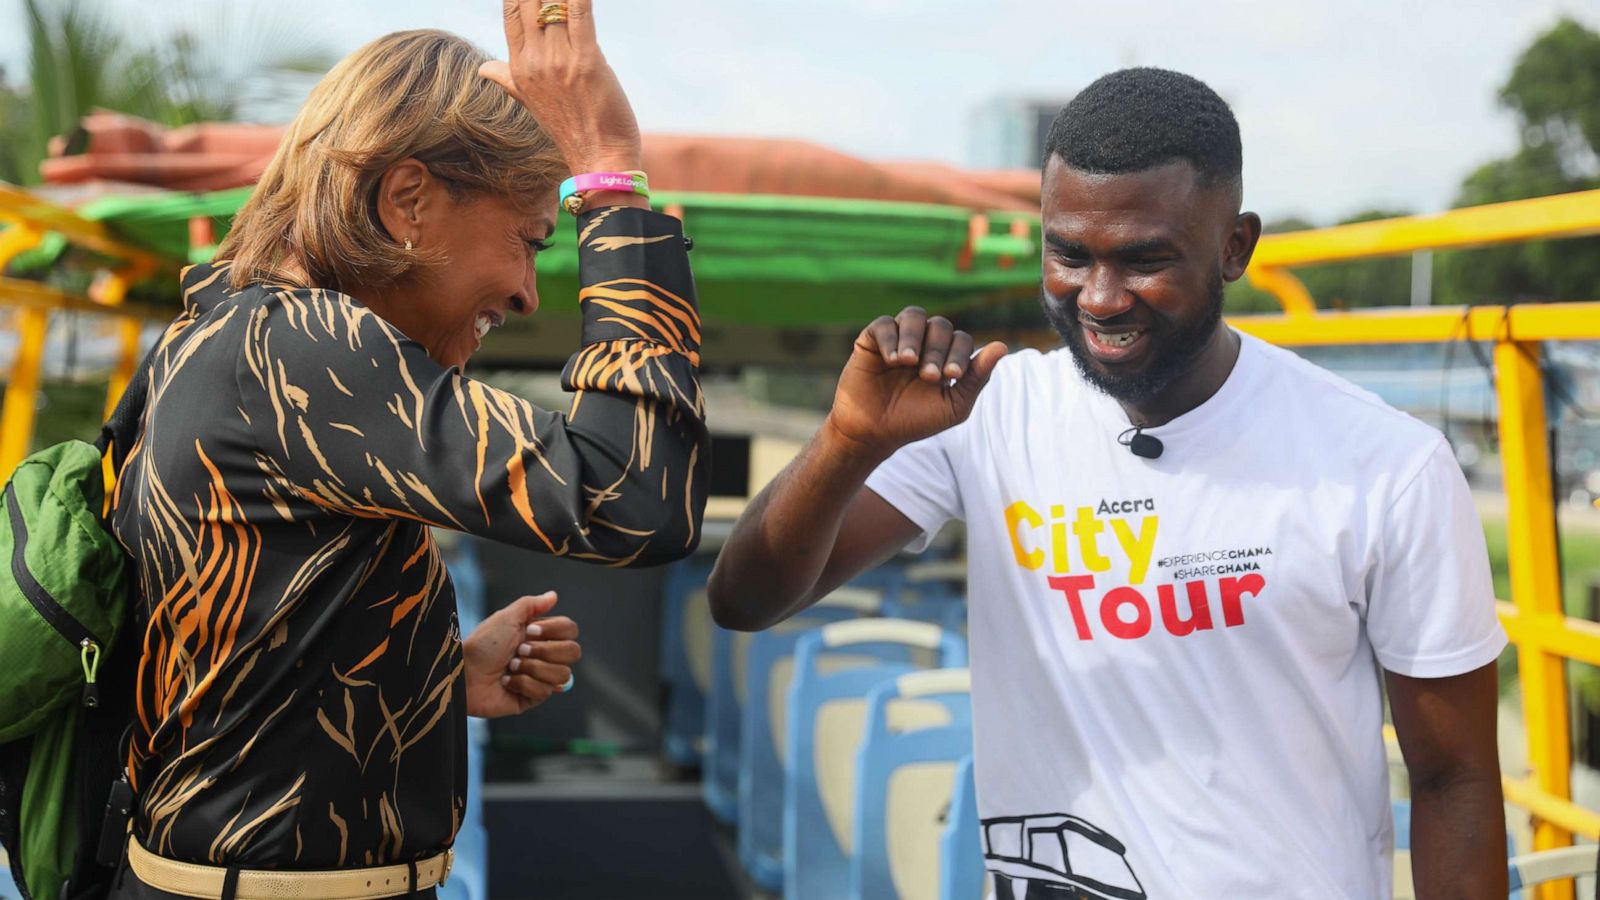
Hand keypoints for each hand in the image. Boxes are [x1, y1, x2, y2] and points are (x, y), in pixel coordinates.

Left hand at [463, 592, 581, 717]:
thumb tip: (554, 595)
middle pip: (573, 652)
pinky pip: (545, 691)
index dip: (554, 631)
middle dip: (545, 651)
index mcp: (540, 635)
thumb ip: (531, 604)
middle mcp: (544, 655)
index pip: (570, 630)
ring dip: (532, 668)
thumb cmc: (482, 644)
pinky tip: (507, 682)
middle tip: (520, 650)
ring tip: (511, 667)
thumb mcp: (506, 617)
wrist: (464, 673)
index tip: (529, 631)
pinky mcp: (532, 698)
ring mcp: (540, 678)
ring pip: (562, 674)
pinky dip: (523, 684)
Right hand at [480, 0, 642, 174]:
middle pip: (532, 2)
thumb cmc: (571, 128)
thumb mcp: (530, 101)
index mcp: (518, 67)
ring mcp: (558, 61)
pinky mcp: (586, 61)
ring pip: (556, 4)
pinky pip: (580, 13)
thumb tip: (483, 69)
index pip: (512, 12)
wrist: (599, 158)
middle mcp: (534, 61)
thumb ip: (508, 78)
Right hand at [824, 307, 1006, 460]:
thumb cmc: (915, 421)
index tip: (951, 376)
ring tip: (908, 362)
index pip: (960, 340)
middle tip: (929, 376)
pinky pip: (884, 324)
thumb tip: (1003, 346)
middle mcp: (924, 343)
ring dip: (915, 336)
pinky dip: (891, 338)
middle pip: (940, 325)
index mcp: (945, 357)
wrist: (874, 433)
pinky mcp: (872, 339)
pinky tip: (892, 360)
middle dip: (938, 349)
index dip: (959, 353)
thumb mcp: (953, 405)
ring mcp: (898, 339)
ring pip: (914, 315)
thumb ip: (977, 377)